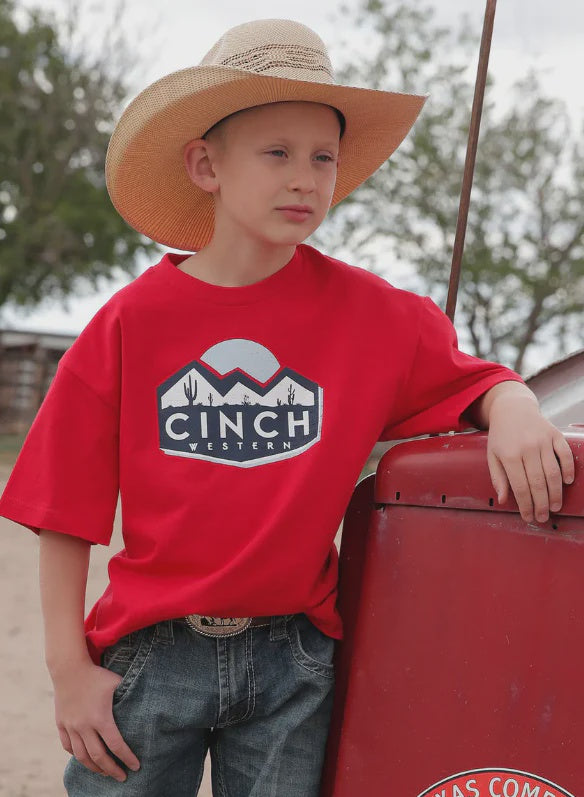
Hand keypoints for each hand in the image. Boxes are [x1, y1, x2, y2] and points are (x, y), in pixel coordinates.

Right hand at [52, 658, 140, 780]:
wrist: (69, 668)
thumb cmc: (97, 675)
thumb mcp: (117, 683)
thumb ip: (130, 694)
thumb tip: (148, 703)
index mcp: (101, 718)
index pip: (116, 745)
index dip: (127, 758)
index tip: (136, 767)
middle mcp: (84, 726)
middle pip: (99, 757)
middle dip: (112, 770)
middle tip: (122, 777)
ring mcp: (71, 726)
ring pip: (81, 756)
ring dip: (94, 767)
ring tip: (104, 772)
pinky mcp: (61, 724)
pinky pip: (67, 746)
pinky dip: (76, 755)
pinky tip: (85, 757)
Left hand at [486, 393, 573, 522]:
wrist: (512, 409)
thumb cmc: (501, 436)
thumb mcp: (492, 455)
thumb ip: (497, 478)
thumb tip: (503, 500)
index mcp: (509, 455)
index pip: (519, 486)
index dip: (525, 505)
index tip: (528, 517)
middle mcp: (527, 448)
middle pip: (538, 482)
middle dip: (541, 504)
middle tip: (544, 517)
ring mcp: (542, 440)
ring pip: (553, 472)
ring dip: (556, 493)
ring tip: (555, 507)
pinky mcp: (555, 434)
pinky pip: (565, 454)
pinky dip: (569, 469)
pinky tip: (567, 482)